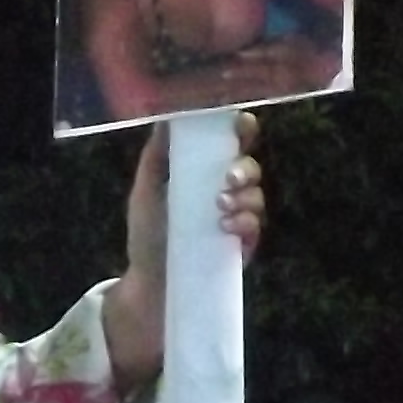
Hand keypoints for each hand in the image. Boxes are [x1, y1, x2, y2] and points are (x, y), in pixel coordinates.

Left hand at [102, 113, 265, 386]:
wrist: (150, 284)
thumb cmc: (148, 235)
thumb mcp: (146, 193)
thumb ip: (156, 157)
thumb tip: (164, 118)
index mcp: (204, 172)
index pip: (231, 143)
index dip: (241, 130)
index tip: (240, 125)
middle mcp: (226, 191)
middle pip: (250, 167)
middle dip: (244, 168)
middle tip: (228, 177)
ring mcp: (237, 219)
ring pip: (257, 196)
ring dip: (244, 197)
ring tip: (219, 206)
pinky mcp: (242, 247)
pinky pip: (255, 228)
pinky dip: (244, 223)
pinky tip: (227, 226)